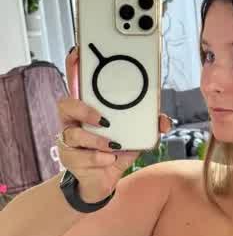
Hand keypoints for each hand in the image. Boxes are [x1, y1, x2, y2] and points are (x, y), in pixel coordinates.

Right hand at [56, 46, 172, 201]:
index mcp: (88, 109)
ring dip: (96, 140)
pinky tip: (109, 159)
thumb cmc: (113, 152)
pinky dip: (99, 158)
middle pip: (66, 104)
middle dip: (84, 109)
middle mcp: (74, 121)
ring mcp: (69, 140)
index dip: (75, 67)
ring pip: (74, 133)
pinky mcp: (69, 158)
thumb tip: (163, 121)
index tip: (79, 52)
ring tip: (113, 146)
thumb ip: (147, 127)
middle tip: (103, 119)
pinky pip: (82, 155)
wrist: (100, 182)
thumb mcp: (134, 138)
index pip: (77, 83)